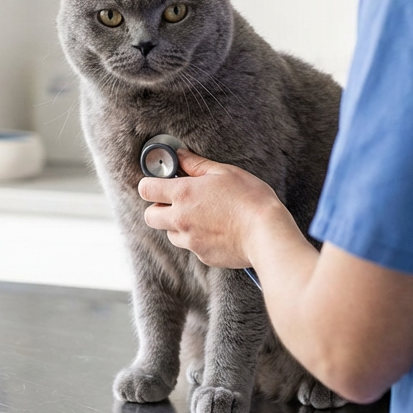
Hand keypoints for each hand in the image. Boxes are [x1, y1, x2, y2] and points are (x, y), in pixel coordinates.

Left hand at [137, 149, 289, 268]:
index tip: (161, 182)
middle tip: (178, 202)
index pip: (146, 189)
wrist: (267, 234)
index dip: (150, 184)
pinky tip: (216, 230)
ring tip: (201, 217)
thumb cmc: (250, 199)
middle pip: (150, 216)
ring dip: (177, 225)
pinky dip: (197, 239)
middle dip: (159, 208)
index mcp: (183, 194)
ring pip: (169, 233)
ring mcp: (190, 241)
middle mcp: (180, 219)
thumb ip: (196, 164)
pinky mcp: (202, 256)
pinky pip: (190, 246)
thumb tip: (179, 156)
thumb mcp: (224, 172)